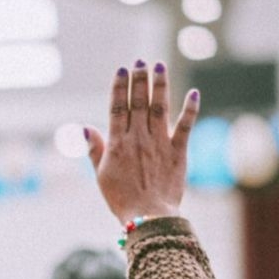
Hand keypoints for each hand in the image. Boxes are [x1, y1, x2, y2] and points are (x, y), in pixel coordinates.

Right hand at [85, 60, 198, 223]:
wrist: (148, 217)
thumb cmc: (122, 199)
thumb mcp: (101, 175)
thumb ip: (95, 149)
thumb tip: (85, 128)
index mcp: (118, 143)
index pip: (117, 107)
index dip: (119, 86)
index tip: (122, 70)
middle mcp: (139, 138)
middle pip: (138, 101)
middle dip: (139, 79)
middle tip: (141, 61)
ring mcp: (159, 143)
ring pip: (159, 107)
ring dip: (160, 85)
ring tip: (159, 66)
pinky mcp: (178, 152)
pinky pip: (185, 126)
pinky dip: (190, 109)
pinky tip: (194, 93)